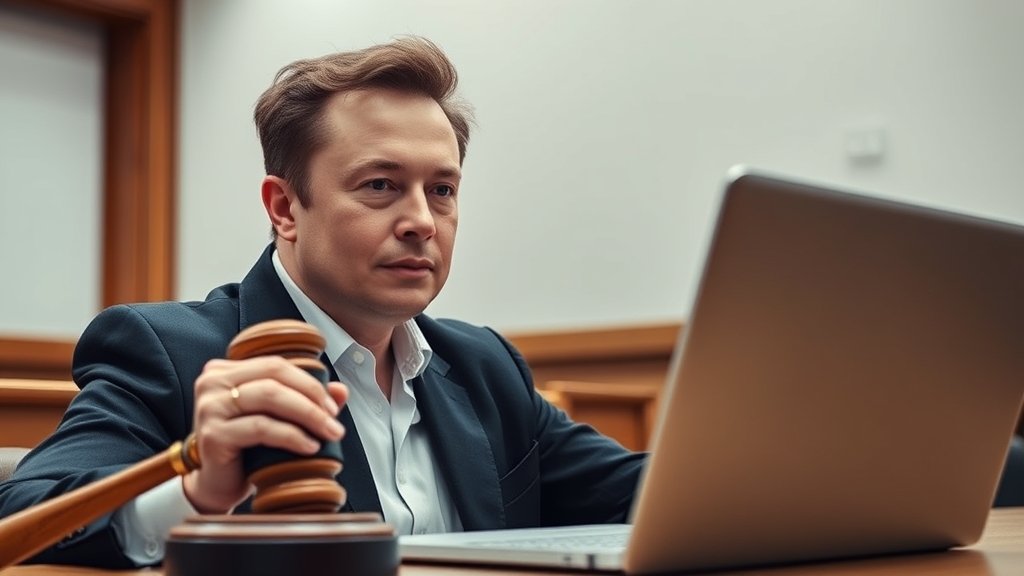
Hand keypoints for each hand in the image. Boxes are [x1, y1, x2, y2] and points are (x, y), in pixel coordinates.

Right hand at [182, 356, 347, 512]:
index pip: (275, 365)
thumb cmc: (247, 448)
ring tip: (329, 433)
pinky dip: (292, 435)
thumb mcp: (278, 418)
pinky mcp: (213, 434)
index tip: (333, 405)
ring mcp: (209, 407)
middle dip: (312, 397)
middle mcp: (212, 383)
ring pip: (269, 397)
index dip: (309, 382)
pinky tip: (310, 446)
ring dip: (307, 415)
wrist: (218, 485)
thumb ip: (306, 400)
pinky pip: (261, 427)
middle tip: (334, 419)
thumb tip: (340, 389)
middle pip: (274, 376)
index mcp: (225, 371)